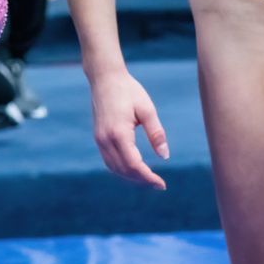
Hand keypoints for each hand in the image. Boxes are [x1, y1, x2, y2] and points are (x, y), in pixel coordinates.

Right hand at [89, 67, 169, 189]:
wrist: (105, 79)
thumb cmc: (129, 91)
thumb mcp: (147, 110)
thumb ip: (156, 133)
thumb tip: (165, 156)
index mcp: (118, 134)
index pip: (133, 164)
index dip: (148, 177)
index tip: (162, 184)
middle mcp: (105, 140)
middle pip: (124, 170)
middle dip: (141, 180)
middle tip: (159, 184)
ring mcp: (99, 140)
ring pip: (114, 168)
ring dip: (131, 177)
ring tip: (149, 179)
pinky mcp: (98, 138)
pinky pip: (109, 161)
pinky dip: (122, 169)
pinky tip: (134, 168)